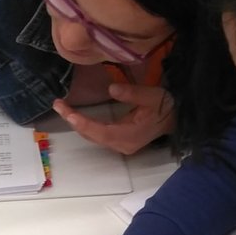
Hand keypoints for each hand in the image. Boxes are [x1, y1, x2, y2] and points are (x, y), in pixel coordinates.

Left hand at [51, 82, 172, 154]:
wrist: (177, 118)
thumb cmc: (166, 106)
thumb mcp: (153, 96)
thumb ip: (133, 93)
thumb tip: (112, 89)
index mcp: (129, 136)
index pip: (101, 131)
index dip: (83, 123)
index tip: (68, 113)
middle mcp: (122, 145)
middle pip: (92, 135)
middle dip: (74, 121)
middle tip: (58, 105)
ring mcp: (120, 144)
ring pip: (93, 136)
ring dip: (77, 123)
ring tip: (62, 107)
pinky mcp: (120, 140)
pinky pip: (98, 134)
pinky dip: (85, 124)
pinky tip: (75, 114)